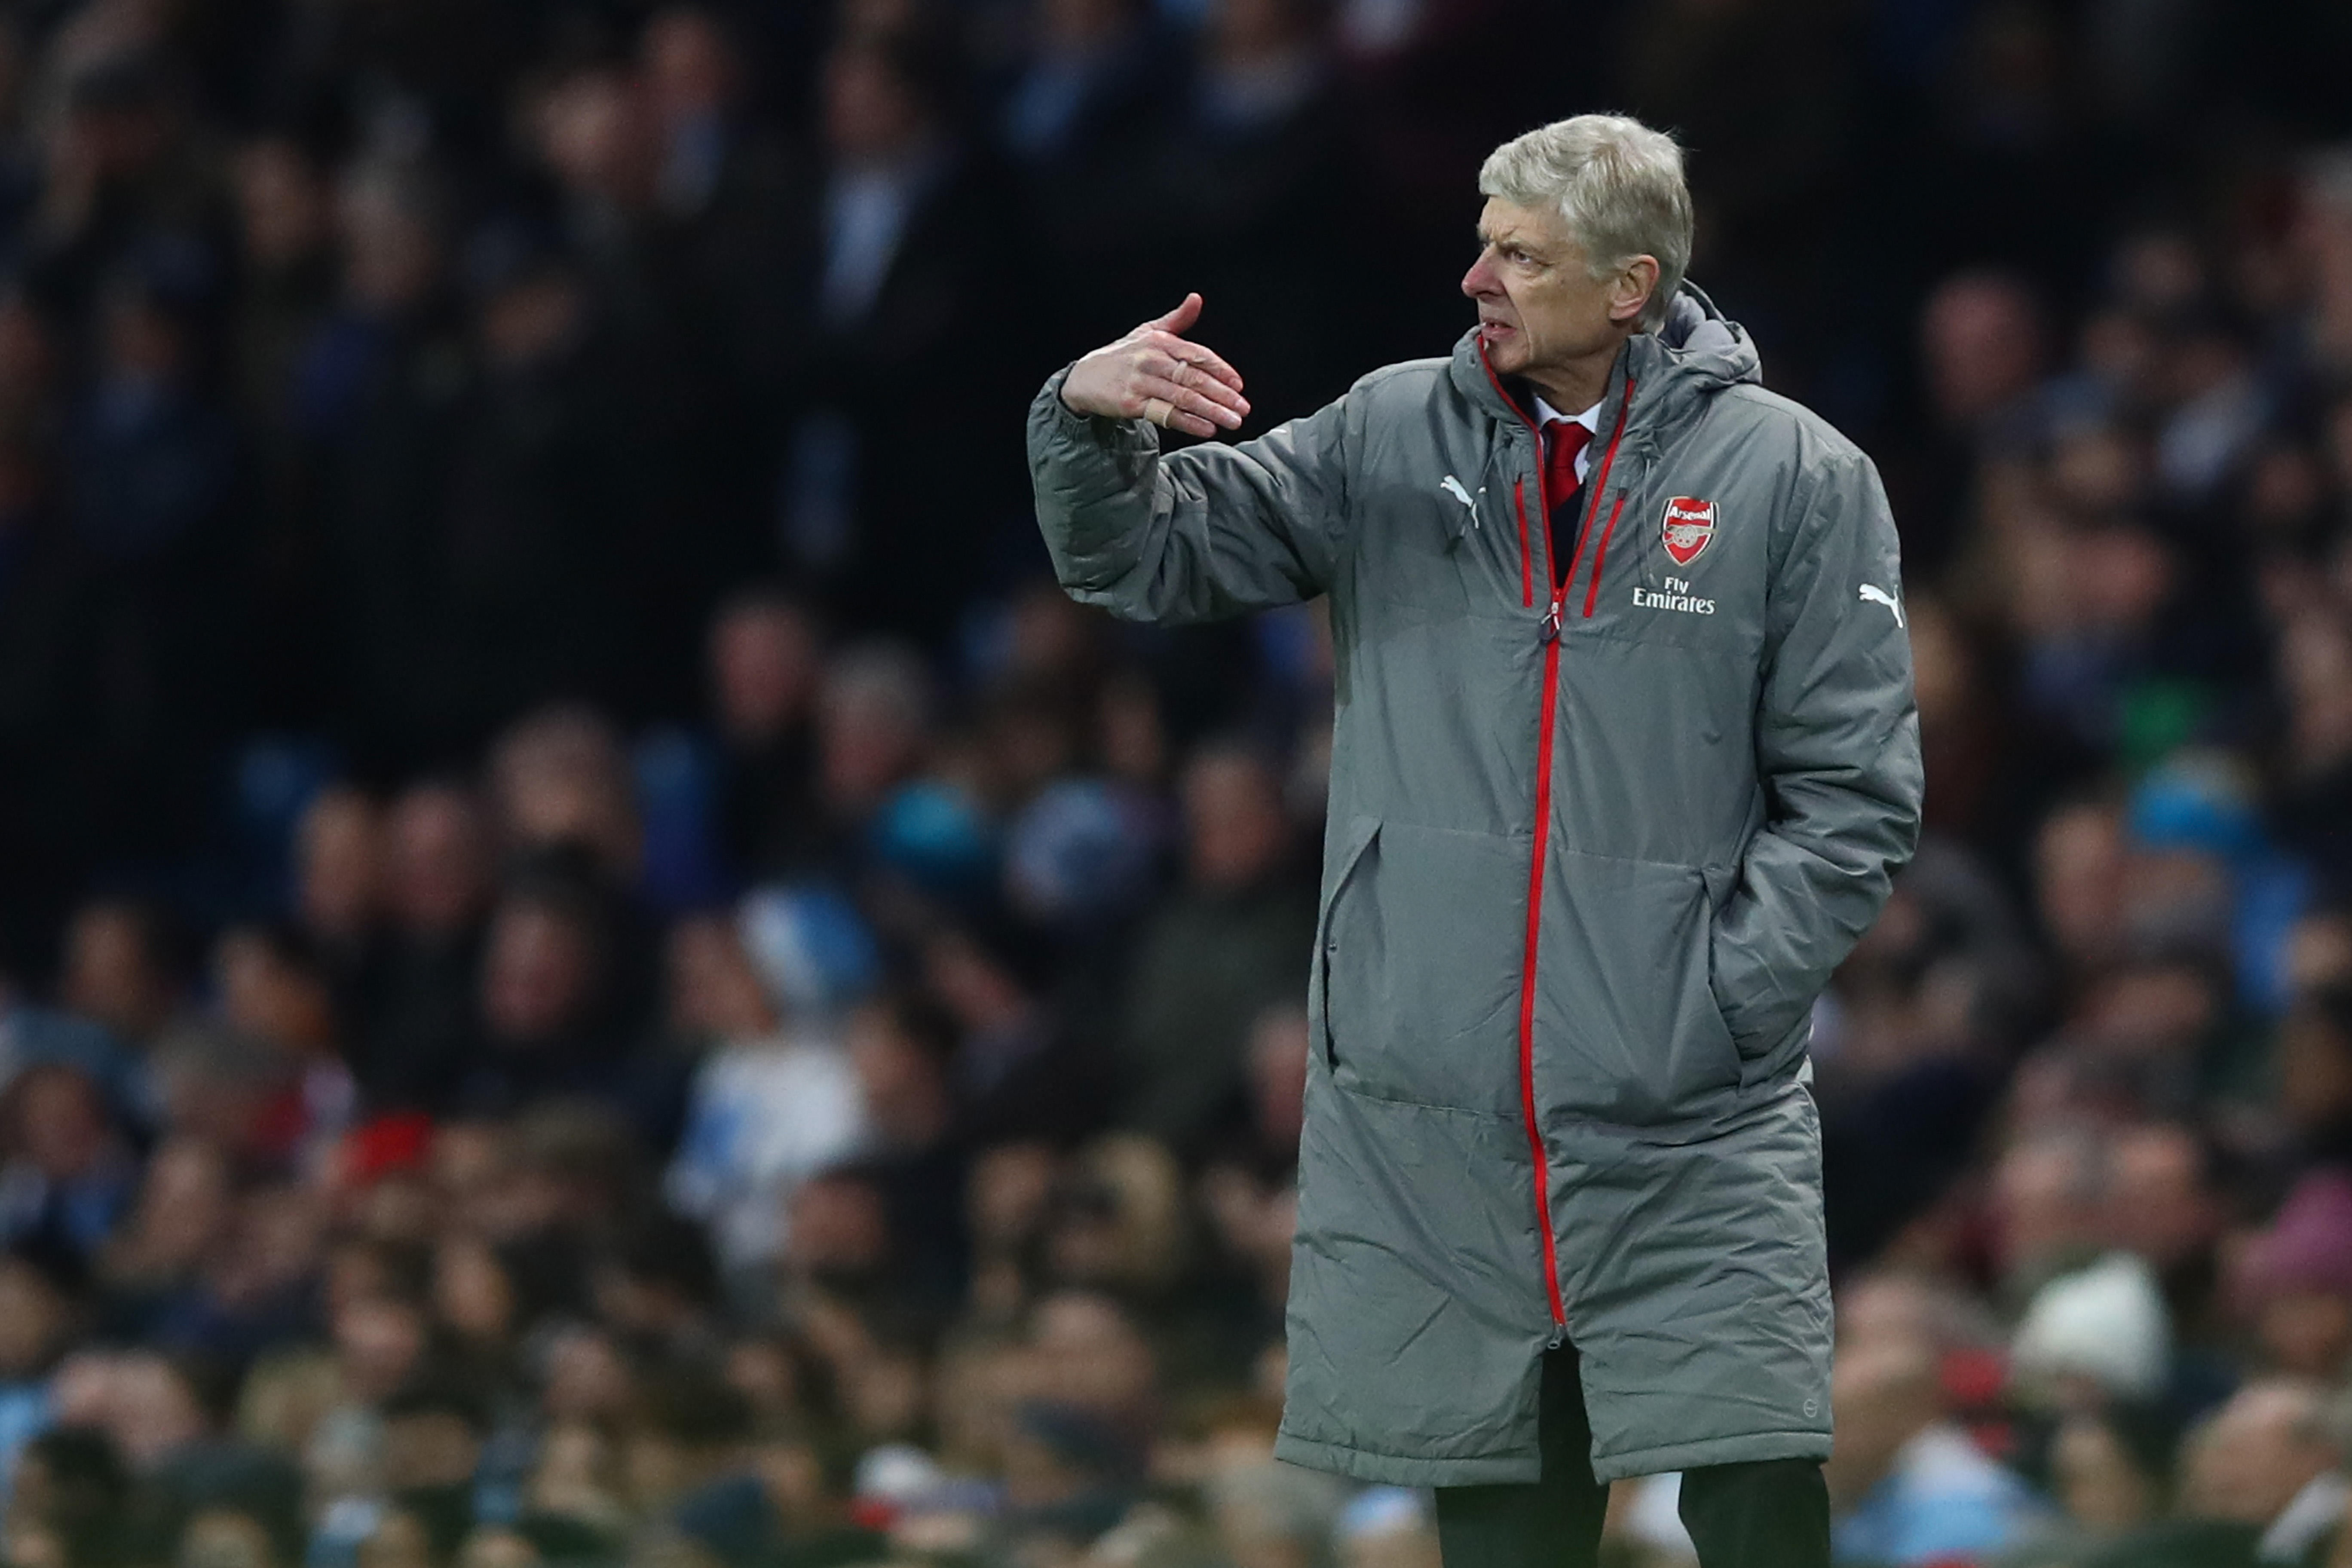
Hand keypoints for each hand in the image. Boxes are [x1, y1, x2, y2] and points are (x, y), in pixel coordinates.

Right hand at [1059, 293, 1250, 437]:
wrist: (1084, 378)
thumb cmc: (1122, 356)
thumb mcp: (1147, 332)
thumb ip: (1176, 320)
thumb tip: (1197, 298)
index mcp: (1159, 341)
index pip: (1198, 355)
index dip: (1221, 370)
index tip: (1239, 385)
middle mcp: (1151, 360)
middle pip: (1194, 378)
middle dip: (1222, 395)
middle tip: (1243, 407)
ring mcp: (1141, 382)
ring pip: (1183, 398)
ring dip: (1211, 411)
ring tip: (1232, 421)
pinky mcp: (1132, 404)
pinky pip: (1166, 414)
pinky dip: (1189, 423)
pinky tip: (1207, 429)